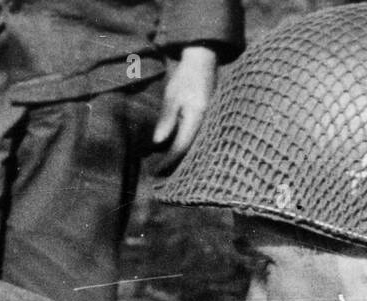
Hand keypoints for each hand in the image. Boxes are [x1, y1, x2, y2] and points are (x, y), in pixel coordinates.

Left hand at [153, 45, 217, 173]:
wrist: (204, 61)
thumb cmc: (185, 77)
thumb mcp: (172, 96)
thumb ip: (167, 119)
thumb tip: (158, 142)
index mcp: (197, 118)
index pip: (181, 147)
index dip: (168, 161)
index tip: (156, 171)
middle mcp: (207, 123)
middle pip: (190, 151)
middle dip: (174, 164)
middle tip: (158, 174)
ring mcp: (210, 122)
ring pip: (194, 146)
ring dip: (179, 156)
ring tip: (164, 166)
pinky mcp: (209, 119)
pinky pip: (197, 138)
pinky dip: (185, 146)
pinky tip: (174, 150)